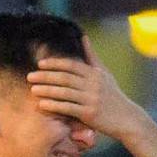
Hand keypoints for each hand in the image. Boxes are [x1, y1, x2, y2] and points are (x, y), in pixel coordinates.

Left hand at [28, 39, 144, 141]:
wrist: (127, 118)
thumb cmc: (113, 95)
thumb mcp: (104, 74)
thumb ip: (92, 57)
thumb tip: (83, 37)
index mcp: (95, 74)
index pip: (72, 65)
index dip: (55, 64)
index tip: (40, 64)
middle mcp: (93, 85)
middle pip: (65, 78)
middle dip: (46, 76)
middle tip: (30, 76)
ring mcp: (91, 99)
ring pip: (64, 93)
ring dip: (47, 91)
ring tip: (32, 90)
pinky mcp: (89, 114)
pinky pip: (68, 108)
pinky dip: (54, 106)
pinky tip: (42, 105)